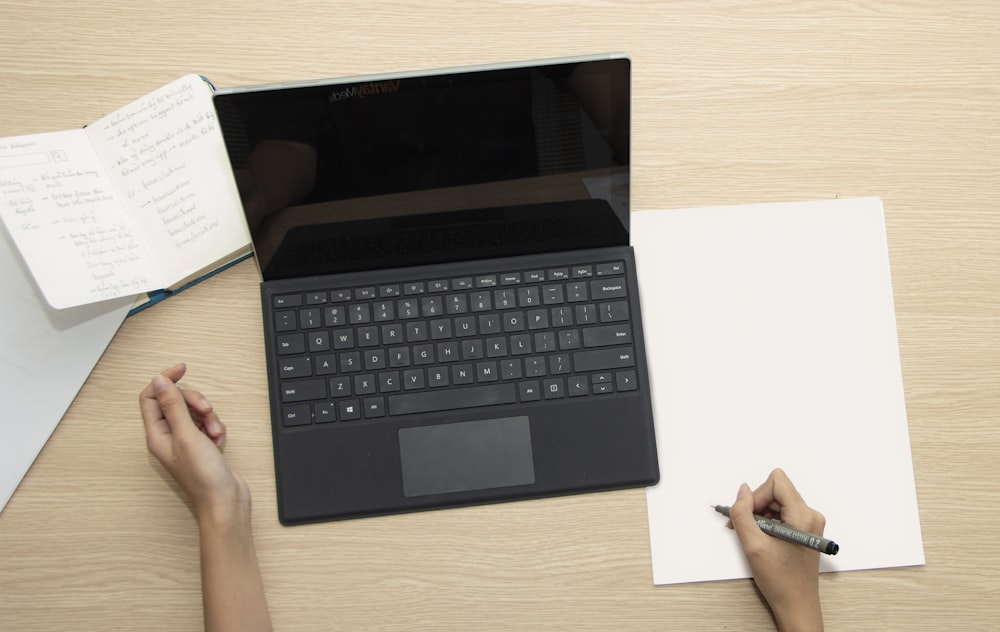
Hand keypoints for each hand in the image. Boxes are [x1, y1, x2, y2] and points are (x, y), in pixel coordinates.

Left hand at [139, 363, 249, 526]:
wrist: (225, 501)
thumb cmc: (203, 476)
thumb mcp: (187, 435)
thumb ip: (172, 406)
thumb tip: (159, 381)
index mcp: (157, 435)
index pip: (151, 397)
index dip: (165, 381)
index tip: (182, 369)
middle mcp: (168, 437)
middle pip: (176, 402)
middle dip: (195, 402)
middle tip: (206, 411)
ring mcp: (185, 441)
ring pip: (194, 412)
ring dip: (209, 417)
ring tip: (215, 433)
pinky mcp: (202, 446)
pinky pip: (207, 424)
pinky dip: (216, 428)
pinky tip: (219, 442)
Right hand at [729, 469, 824, 631]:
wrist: (797, 605)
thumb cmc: (781, 581)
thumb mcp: (753, 545)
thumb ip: (743, 514)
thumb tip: (742, 491)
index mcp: (803, 516)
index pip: (776, 482)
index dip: (757, 496)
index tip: (748, 516)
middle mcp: (811, 515)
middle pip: (776, 491)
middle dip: (756, 506)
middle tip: (745, 528)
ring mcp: (809, 522)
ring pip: (777, 502)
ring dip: (760, 515)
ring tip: (754, 537)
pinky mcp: (804, 529)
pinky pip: (782, 513)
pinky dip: (767, 522)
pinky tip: (762, 539)